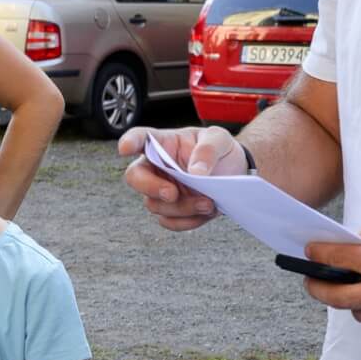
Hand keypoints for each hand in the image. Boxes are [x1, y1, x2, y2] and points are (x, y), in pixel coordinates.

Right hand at [117, 125, 246, 230]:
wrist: (235, 173)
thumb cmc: (221, 149)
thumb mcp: (220, 139)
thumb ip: (207, 151)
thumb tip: (195, 173)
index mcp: (164, 142)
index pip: (140, 138)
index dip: (129, 142)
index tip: (124, 149)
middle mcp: (156, 167)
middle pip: (135, 177)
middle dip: (150, 187)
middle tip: (171, 193)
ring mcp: (161, 190)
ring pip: (155, 204)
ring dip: (181, 207)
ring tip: (208, 203)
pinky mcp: (172, 211)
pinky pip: (169, 221)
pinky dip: (187, 221)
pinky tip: (205, 212)